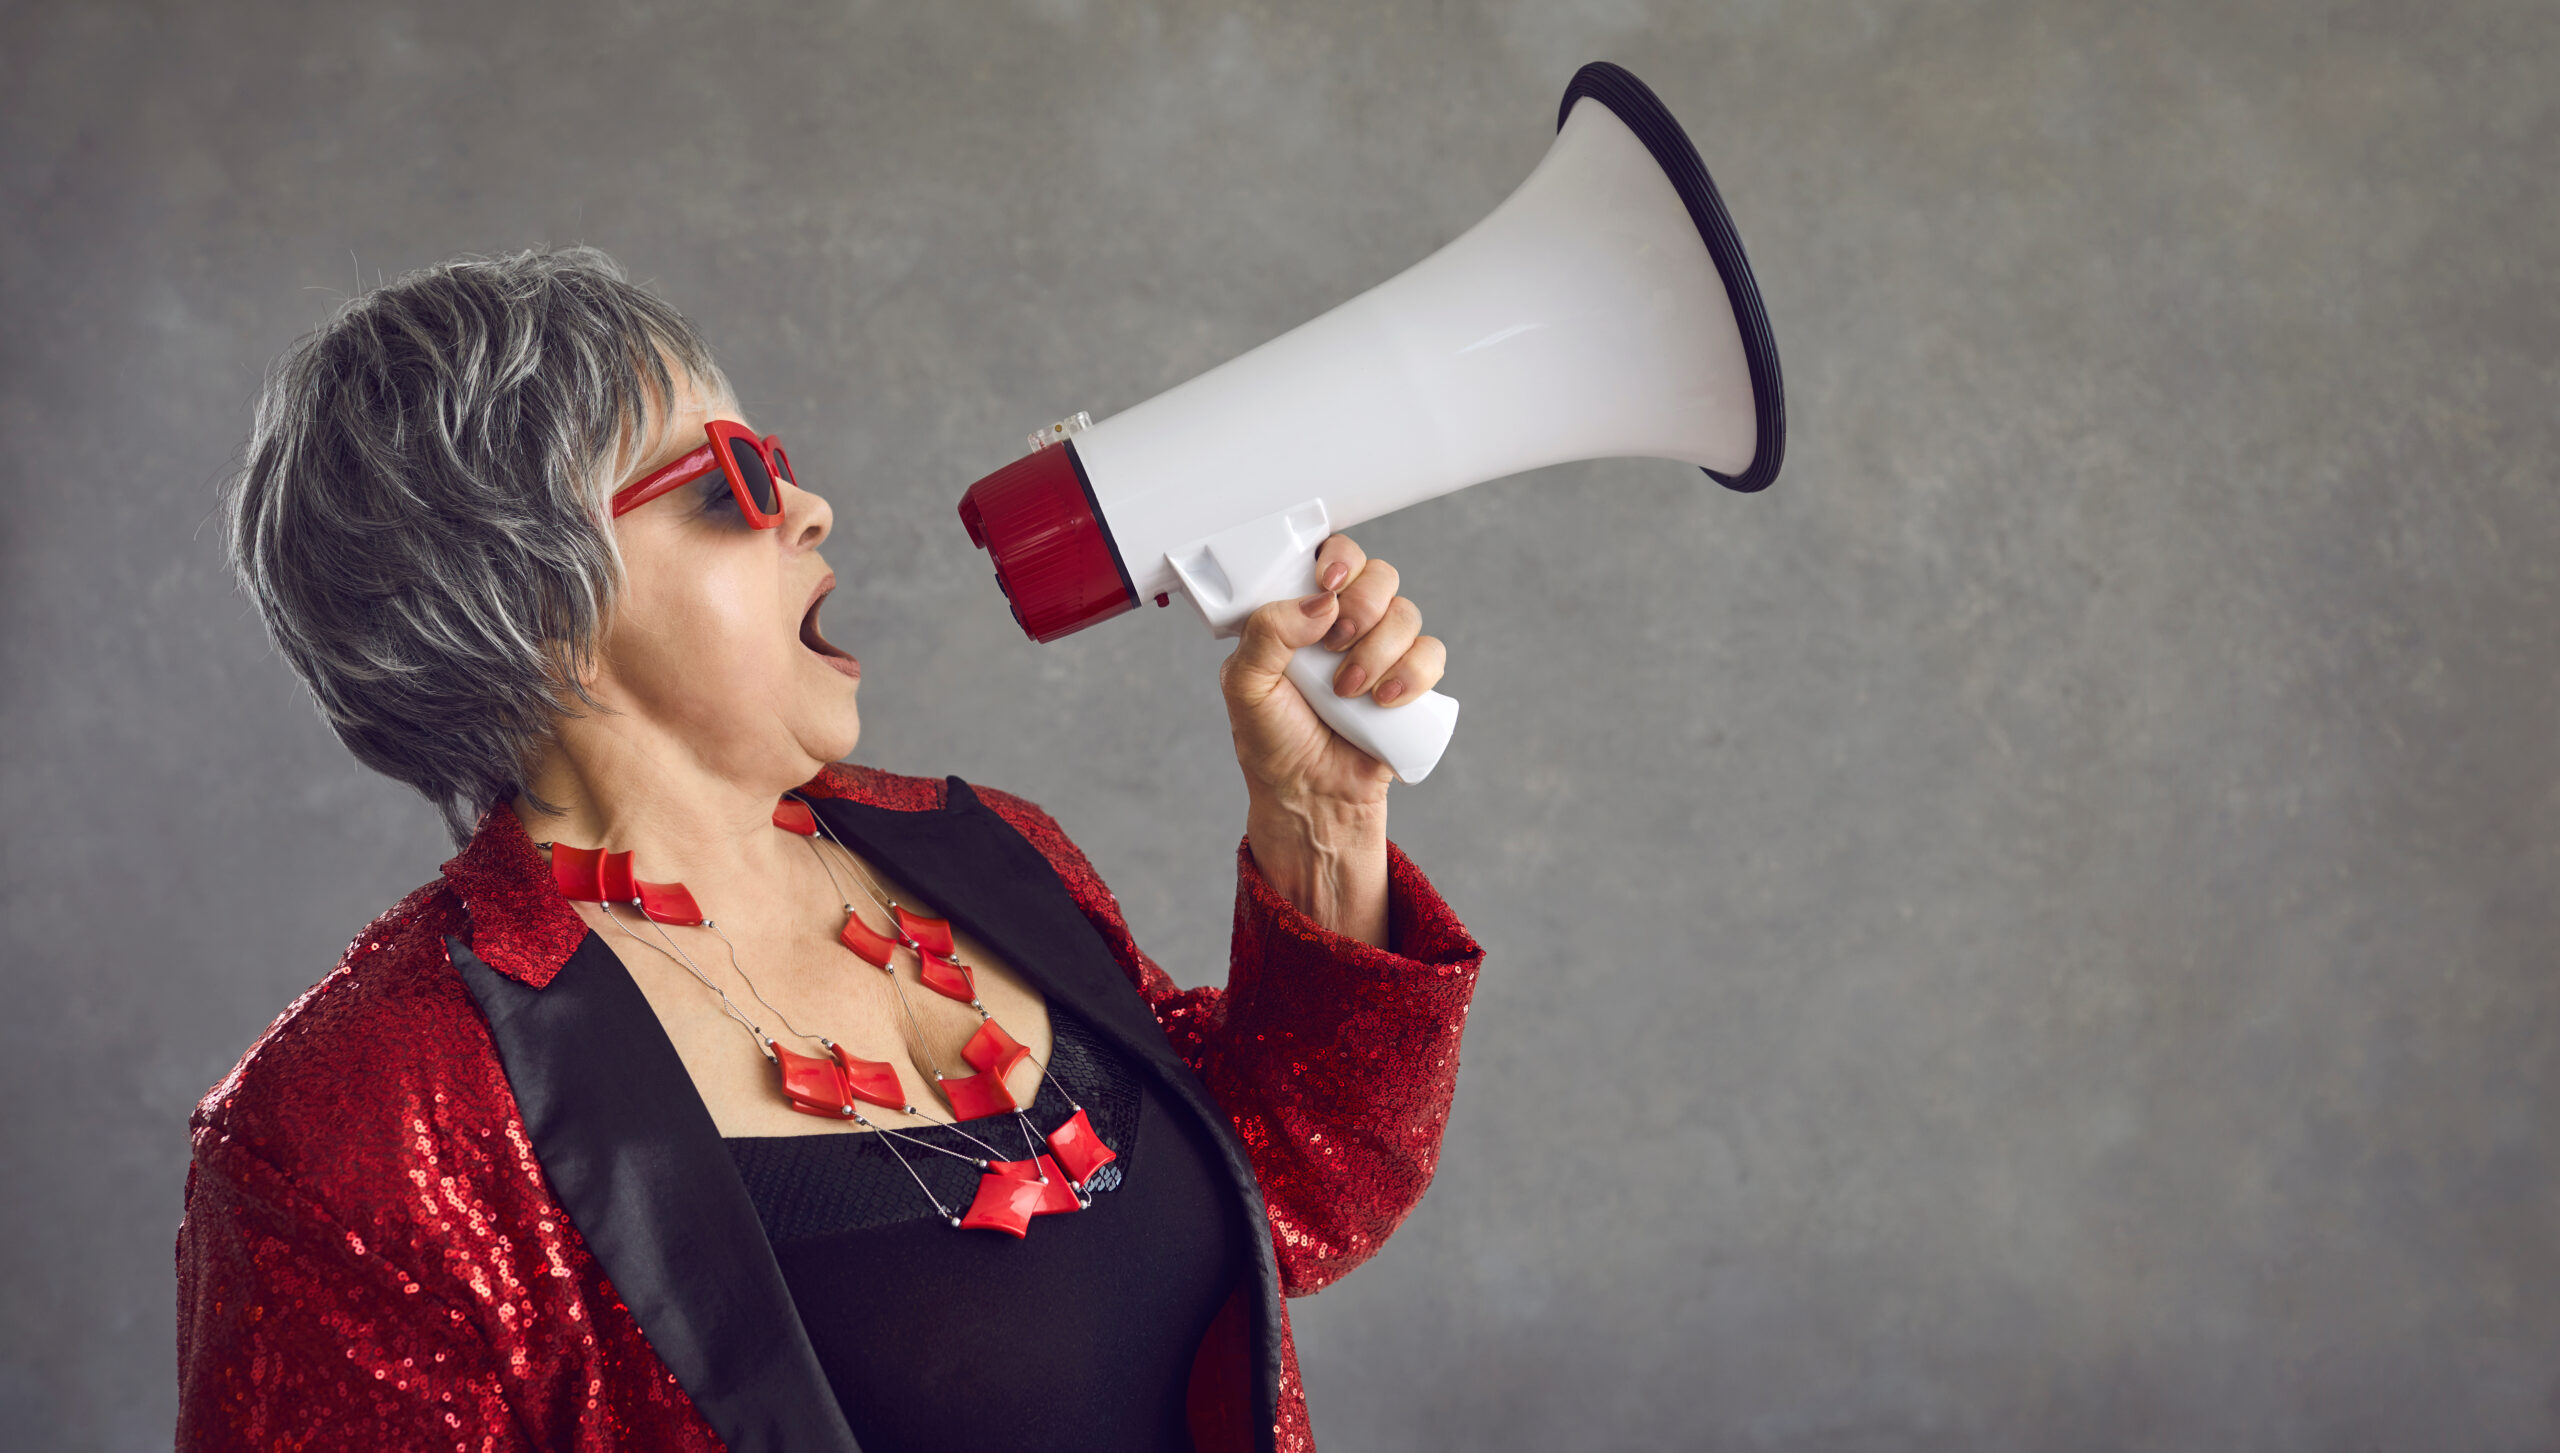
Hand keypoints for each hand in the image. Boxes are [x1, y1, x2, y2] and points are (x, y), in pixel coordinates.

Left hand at [1219, 533, 1448, 812]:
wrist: (1310, 798)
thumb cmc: (1272, 741)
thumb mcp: (1245, 686)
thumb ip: (1266, 634)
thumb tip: (1320, 603)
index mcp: (1302, 613)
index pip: (1333, 557)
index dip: (1340, 558)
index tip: (1328, 582)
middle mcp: (1345, 625)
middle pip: (1379, 576)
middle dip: (1361, 607)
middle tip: (1335, 648)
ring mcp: (1381, 651)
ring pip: (1407, 614)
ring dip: (1379, 651)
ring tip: (1349, 692)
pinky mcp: (1410, 683)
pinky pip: (1431, 655)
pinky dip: (1412, 673)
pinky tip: (1384, 701)